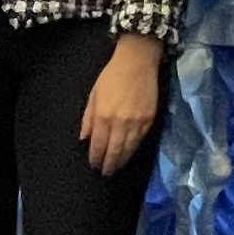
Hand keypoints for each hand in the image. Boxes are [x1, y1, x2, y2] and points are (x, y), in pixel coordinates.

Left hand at [80, 31, 164, 174]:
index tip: (94, 165)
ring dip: (122, 160)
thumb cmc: (111, 76)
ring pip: (129, 148)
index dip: (96, 157)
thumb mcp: (93, 95)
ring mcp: (137, 122)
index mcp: (103, 116)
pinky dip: (134, 150)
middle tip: (106, 172)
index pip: (99, 144)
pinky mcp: (149, 120)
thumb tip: (84, 138)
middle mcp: (120, 123)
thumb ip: (88, 118)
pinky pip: (140, 140)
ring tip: (116, 168)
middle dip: (109, 164)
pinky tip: (129, 154)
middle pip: (114, 150)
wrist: (137, 62)